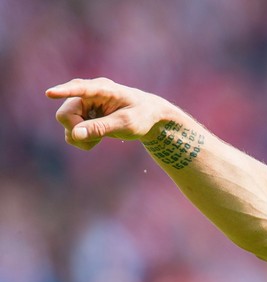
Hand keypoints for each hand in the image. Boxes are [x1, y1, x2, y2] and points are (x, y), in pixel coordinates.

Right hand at [46, 78, 164, 149]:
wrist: (149, 116)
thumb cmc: (142, 115)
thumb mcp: (126, 124)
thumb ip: (101, 128)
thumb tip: (75, 134)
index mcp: (102, 89)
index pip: (79, 89)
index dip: (64, 92)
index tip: (49, 93)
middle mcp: (87, 94)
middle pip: (65, 114)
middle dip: (77, 129)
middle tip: (98, 136)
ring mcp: (82, 105)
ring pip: (65, 124)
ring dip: (81, 137)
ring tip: (102, 136)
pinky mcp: (81, 115)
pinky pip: (70, 132)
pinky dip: (82, 139)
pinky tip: (97, 138)